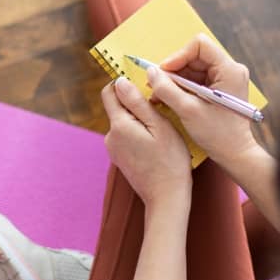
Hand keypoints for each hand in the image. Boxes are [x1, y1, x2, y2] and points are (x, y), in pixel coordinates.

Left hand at [101, 77, 191, 208]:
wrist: (166, 197)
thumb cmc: (169, 161)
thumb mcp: (159, 126)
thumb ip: (137, 102)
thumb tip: (120, 81)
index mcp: (119, 125)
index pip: (109, 92)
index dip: (124, 83)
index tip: (143, 85)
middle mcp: (110, 136)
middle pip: (118, 107)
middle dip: (135, 103)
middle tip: (160, 109)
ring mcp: (114, 149)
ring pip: (124, 122)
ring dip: (139, 119)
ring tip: (161, 129)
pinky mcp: (120, 158)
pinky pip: (127, 136)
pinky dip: (139, 133)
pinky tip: (155, 142)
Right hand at [148, 34, 260, 172]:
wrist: (234, 153)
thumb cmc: (218, 134)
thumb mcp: (188, 111)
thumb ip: (167, 90)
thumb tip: (151, 72)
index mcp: (229, 70)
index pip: (200, 45)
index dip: (179, 55)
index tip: (164, 72)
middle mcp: (230, 70)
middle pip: (194, 56)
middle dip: (174, 70)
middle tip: (158, 86)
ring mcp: (225, 78)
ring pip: (193, 67)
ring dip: (175, 80)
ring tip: (160, 95)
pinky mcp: (220, 87)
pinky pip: (196, 78)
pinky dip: (181, 87)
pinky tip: (169, 99)